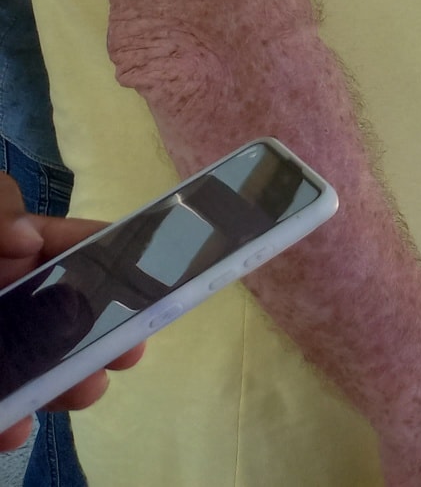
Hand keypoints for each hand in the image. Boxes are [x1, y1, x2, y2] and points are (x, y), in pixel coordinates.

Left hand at [0, 173, 145, 450]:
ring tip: (87, 389)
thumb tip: (30, 238)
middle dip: (100, 328)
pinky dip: (9, 421)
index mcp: (1, 249)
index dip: (108, 250)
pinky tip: (15, 429)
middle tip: (133, 344)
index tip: (158, 268)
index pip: (58, 241)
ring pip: (32, 362)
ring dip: (66, 380)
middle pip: (57, 308)